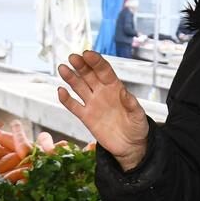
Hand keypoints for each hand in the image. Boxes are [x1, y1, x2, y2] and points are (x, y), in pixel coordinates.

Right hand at [57, 51, 149, 169]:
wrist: (130, 146)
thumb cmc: (137, 128)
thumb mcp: (138, 116)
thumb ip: (131, 104)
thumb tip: (124, 92)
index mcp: (115, 88)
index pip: (104, 71)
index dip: (96, 62)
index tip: (87, 54)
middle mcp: (102, 92)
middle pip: (89, 75)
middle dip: (81, 65)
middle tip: (73, 57)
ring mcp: (92, 104)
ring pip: (79, 87)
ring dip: (71, 77)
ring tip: (63, 68)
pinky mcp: (85, 117)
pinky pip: (74, 106)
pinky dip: (66, 99)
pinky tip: (61, 91)